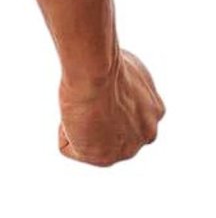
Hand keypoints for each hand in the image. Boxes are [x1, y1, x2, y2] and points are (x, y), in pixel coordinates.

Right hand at [58, 49, 163, 165]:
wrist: (96, 71)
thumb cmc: (105, 60)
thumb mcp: (128, 65)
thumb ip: (129, 81)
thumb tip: (116, 75)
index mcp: (153, 112)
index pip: (126, 114)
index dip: (104, 99)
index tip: (96, 85)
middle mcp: (145, 135)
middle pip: (109, 132)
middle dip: (95, 119)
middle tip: (84, 97)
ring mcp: (125, 150)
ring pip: (89, 141)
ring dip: (78, 125)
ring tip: (77, 105)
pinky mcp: (100, 158)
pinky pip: (69, 147)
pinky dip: (63, 130)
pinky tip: (70, 113)